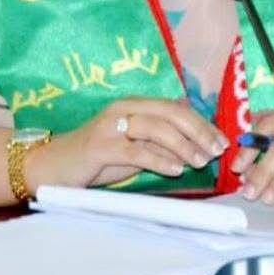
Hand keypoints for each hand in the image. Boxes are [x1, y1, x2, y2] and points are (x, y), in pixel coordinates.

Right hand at [25, 97, 227, 191]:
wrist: (52, 166)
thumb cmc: (95, 158)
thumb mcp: (131, 144)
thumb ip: (156, 138)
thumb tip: (193, 136)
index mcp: (133, 104)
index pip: (175, 107)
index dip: (201, 122)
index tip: (221, 140)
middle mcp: (124, 108)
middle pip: (170, 113)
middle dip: (198, 130)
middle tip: (216, 149)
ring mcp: (111, 126)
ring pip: (156, 128)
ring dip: (183, 145)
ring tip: (200, 161)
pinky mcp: (101, 146)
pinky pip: (137, 151)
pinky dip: (160, 159)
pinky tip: (176, 169)